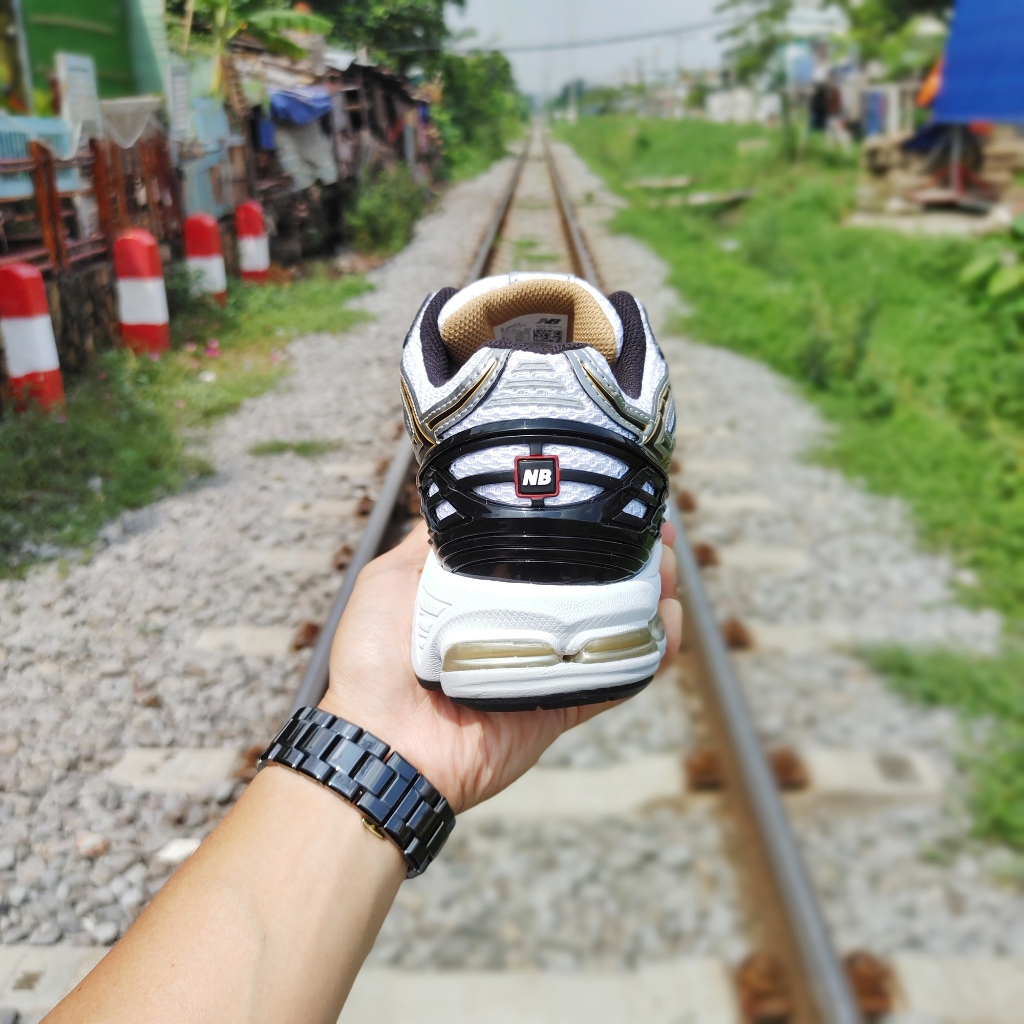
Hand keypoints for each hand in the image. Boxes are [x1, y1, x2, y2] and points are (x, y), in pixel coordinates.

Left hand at [321, 520, 681, 812]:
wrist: (378, 743)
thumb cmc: (372, 660)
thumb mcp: (390, 579)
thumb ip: (426, 544)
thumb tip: (454, 498)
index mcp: (485, 598)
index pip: (548, 558)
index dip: (585, 532)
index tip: (613, 504)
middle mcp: (521, 630)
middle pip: (593, 590)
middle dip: (631, 561)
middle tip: (657, 537)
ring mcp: (545, 669)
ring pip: (614, 630)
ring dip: (651, 598)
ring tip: (670, 570)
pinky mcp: (559, 708)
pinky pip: (616, 681)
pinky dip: (650, 655)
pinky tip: (671, 623)